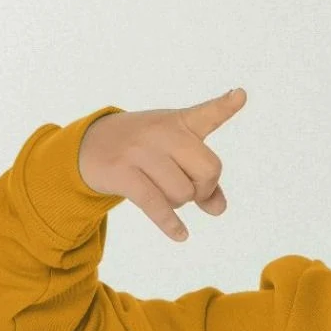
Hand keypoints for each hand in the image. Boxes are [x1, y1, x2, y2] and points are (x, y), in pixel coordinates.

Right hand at [77, 87, 246, 240]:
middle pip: (209, 171)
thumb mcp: (174, 155)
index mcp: (179, 123)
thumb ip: (203, 178)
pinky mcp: (123, 173)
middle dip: (205, 189)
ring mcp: (141, 151)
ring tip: (163, 192)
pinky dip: (171, 224)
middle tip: (190, 189)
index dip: (225, 106)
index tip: (241, 95)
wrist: (89, 147)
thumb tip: (219, 208)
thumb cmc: (143, 151)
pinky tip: (181, 235)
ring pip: (183, 192)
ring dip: (179, 202)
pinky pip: (157, 204)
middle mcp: (162, 132)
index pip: (207, 114)